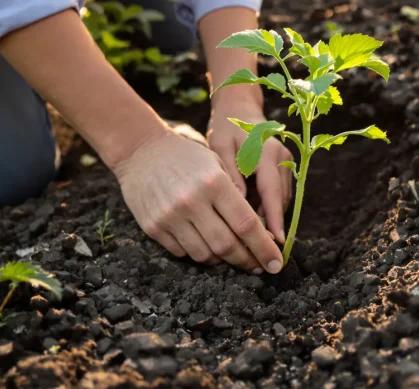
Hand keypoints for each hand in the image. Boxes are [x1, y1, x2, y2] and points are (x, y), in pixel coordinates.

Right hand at [113, 130, 283, 273]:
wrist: (141, 151)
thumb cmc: (187, 157)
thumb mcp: (217, 165)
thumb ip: (237, 196)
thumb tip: (261, 233)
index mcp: (214, 183)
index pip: (246, 224)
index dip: (265, 248)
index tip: (277, 264)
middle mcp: (192, 201)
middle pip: (227, 245)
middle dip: (248, 261)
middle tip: (259, 267)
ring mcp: (170, 216)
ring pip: (204, 254)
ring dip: (223, 260)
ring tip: (232, 256)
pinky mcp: (152, 227)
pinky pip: (181, 252)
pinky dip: (198, 253)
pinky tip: (206, 246)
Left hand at [208, 101, 293, 243]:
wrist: (239, 108)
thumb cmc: (225, 128)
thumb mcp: (220, 147)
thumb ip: (229, 173)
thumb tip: (238, 204)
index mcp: (266, 151)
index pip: (271, 192)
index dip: (273, 219)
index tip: (275, 242)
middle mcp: (282, 157)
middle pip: (279, 199)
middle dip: (270, 224)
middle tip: (258, 249)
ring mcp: (287, 161)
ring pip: (281, 199)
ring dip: (268, 217)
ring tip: (252, 238)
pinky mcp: (286, 166)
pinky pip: (279, 193)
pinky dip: (268, 207)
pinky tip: (253, 218)